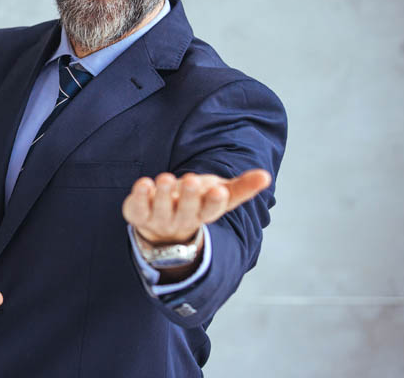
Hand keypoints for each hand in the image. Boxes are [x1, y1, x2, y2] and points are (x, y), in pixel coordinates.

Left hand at [122, 168, 271, 243]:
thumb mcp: (219, 194)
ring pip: (161, 210)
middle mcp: (182, 219)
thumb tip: (266, 176)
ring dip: (162, 194)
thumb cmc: (196, 202)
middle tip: (192, 179)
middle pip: (186, 212)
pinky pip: (137, 208)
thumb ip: (241, 187)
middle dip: (189, 197)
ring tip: (165, 178)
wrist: (162, 227)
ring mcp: (159, 219)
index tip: (218, 190)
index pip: (212, 211)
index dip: (214, 202)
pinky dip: (139, 196)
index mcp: (204, 213)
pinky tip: (143, 183)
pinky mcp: (138, 214)